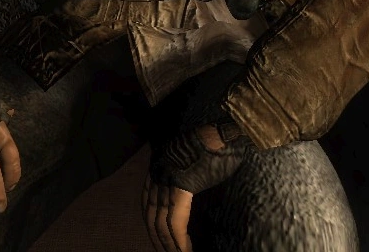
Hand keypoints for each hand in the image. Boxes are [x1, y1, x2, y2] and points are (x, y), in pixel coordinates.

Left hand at [142, 124, 246, 251]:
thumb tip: (183, 198)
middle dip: (157, 239)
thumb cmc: (213, 144)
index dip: (152, 225)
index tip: (159, 241)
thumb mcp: (191, 160)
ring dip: (168, 244)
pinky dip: (178, 239)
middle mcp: (158, 172)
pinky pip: (176, 219)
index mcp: (159, 166)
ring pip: (161, 221)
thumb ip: (183, 176)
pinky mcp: (182, 183)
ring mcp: (169, 177)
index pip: (147, 203)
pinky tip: (183, 250)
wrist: (221, 129)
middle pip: (150, 215)